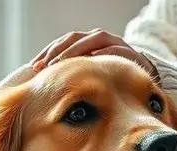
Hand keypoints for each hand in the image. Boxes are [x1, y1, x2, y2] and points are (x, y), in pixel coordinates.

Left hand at [30, 29, 156, 77]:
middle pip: (75, 37)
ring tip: (62, 64)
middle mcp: (99, 39)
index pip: (63, 41)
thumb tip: (42, 87)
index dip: (48, 52)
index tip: (34, 67)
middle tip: (45, 67)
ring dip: (76, 51)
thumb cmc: (109, 81)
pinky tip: (91, 64)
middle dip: (59, 51)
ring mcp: (116, 43)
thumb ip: (70, 77)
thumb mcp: (87, 79)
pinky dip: (103, 54)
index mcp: (86, 42)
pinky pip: (116, 50)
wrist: (141, 81)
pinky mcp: (130, 52)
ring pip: (94, 39)